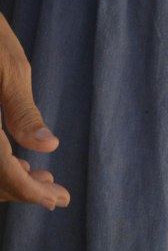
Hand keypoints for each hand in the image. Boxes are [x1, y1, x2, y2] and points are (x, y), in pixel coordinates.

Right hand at [0, 13, 69, 210]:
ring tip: (46, 182)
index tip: (57, 200)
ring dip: (11, 181)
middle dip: (23, 192)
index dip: (29, 192)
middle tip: (59, 197)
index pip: (1, 173)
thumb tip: (49, 147)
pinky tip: (21, 164)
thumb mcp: (11, 69)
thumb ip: (24, 112)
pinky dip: (0, 166)